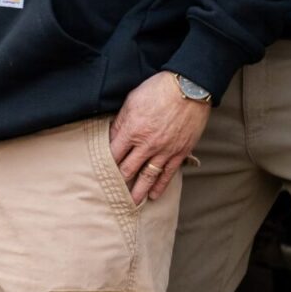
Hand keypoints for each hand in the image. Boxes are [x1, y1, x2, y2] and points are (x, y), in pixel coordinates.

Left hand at [109, 72, 211, 204]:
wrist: (189, 89)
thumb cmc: (158, 90)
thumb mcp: (132, 100)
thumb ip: (121, 120)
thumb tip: (113, 135)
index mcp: (131, 130)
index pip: (113, 154)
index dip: (106, 164)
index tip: (101, 172)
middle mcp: (146, 144)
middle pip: (127, 169)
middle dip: (119, 181)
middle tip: (112, 191)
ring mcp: (163, 151)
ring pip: (147, 176)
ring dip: (138, 191)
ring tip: (132, 202)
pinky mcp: (179, 153)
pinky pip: (167, 174)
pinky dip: (160, 186)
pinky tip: (153, 194)